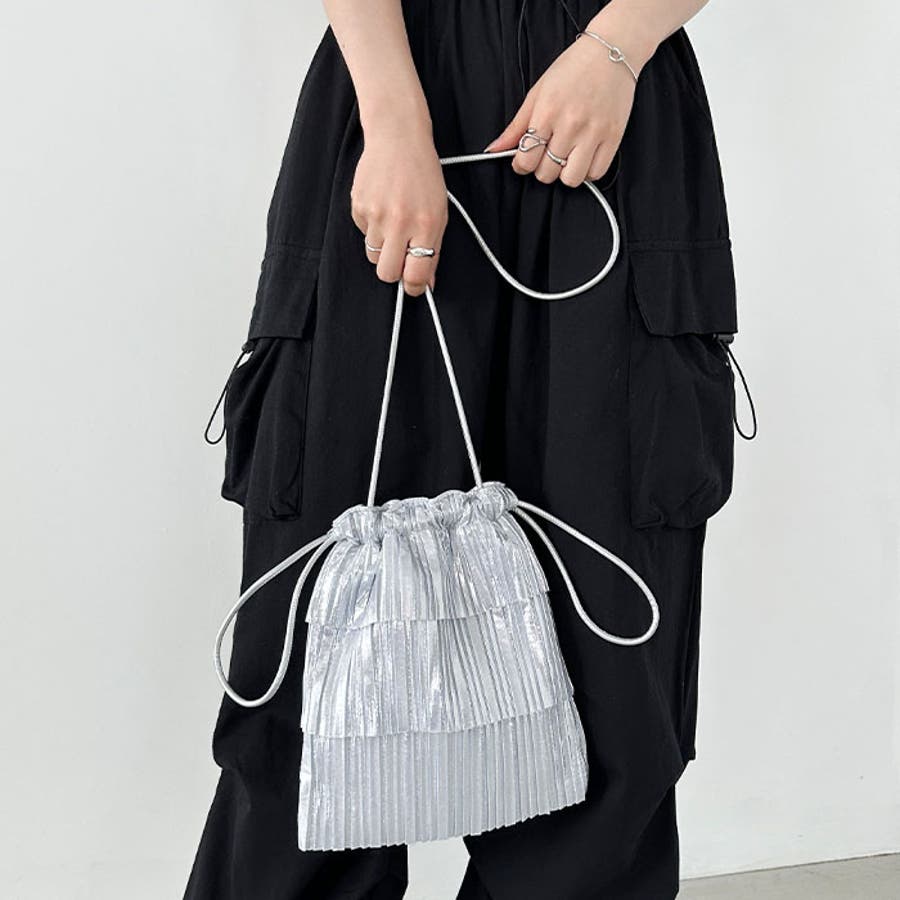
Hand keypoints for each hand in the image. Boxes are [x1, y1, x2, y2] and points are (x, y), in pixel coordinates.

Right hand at [350, 121, 447, 295]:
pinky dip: (372, 227)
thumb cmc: (422, 174)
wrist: (398, 137)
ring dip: (383, 247)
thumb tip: (426, 282)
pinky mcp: (358, 207)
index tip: (415, 286)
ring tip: (393, 223)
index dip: (415, 287)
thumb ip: (433, 249)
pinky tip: (382, 206)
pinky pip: (364, 234)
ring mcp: (376, 215)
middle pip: (387, 274)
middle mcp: (400, 222)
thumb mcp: (439, 212)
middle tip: (401, 258)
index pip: (416, 274)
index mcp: (426, 225)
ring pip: (374, 255)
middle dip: (394, 272)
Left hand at [484, 26, 649, 186]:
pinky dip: (588, 172)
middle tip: (547, 154)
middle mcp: (570, 124)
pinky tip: (584, 157)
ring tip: (566, 157)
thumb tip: (494, 149)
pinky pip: (596, 173)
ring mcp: (593, 132)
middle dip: (543, 168)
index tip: (525, 159)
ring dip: (565, 174)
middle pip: (547, 173)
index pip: (526, 159)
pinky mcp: (613, 137)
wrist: (612, 51)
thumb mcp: (538, 92)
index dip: (522, 165)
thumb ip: (516, 126)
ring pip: (571, 179)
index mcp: (547, 112)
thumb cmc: (573, 69)